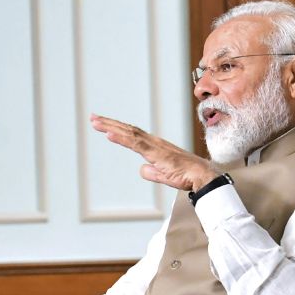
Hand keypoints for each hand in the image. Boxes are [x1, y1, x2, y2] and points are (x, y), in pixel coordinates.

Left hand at [90, 113, 219, 191]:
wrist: (202, 177)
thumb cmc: (187, 175)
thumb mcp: (163, 175)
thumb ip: (151, 172)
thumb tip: (141, 169)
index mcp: (154, 146)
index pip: (132, 134)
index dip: (116, 128)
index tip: (102, 124)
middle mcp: (153, 142)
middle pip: (128, 129)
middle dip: (109, 123)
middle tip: (92, 117)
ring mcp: (155, 146)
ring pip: (129, 133)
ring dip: (111, 127)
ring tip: (95, 122)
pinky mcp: (157, 153)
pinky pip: (136, 144)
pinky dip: (121, 138)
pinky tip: (109, 134)